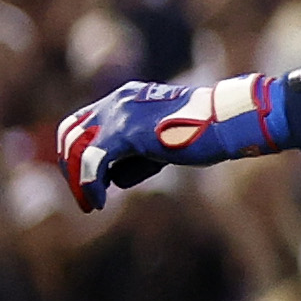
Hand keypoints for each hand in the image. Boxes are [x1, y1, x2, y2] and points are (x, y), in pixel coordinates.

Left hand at [50, 72, 278, 213]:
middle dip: (71, 168)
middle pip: (71, 133)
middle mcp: (117, 101)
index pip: (82, 122)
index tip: (85, 178)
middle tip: (84, 194)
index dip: (76, 151)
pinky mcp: (126, 132)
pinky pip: (92, 161)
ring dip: (78, 181)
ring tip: (90, 203)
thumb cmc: (207, 134)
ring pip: (77, 149)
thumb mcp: (163, 142)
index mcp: (126, 98)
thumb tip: (115, 177)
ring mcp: (120, 114)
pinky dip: (89, 185)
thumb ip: (136, 154)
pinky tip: (97, 202)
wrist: (229, 123)